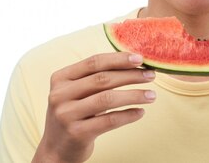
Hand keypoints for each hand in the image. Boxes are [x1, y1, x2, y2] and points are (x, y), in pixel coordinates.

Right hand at [33, 52, 155, 162]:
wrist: (57, 149)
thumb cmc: (75, 113)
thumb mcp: (77, 91)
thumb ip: (97, 76)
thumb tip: (135, 62)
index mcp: (61, 78)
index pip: (94, 62)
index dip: (119, 59)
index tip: (141, 59)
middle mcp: (60, 95)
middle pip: (102, 79)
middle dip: (131, 75)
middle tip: (151, 75)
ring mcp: (66, 115)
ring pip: (107, 99)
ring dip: (134, 95)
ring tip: (152, 95)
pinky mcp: (77, 133)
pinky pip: (109, 121)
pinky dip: (128, 115)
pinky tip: (140, 112)